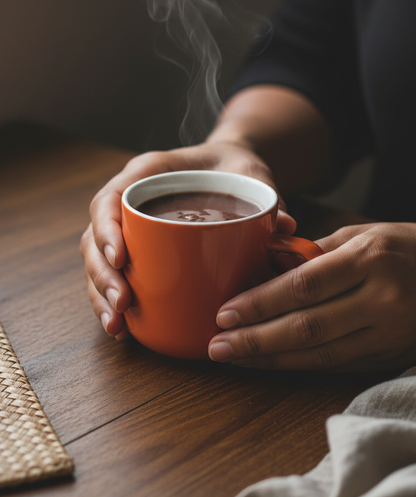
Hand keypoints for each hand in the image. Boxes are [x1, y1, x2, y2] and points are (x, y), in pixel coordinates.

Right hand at [80, 141, 295, 338]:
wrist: (230, 168)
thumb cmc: (235, 169)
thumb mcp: (252, 175)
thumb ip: (266, 197)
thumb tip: (284, 228)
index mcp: (145, 174)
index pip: (109, 199)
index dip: (107, 229)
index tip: (121, 258)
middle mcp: (128, 200)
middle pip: (93, 238)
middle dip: (102, 275)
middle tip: (123, 303)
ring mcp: (127, 228)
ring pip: (97, 262)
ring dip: (101, 296)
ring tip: (118, 326)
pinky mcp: (136, 251)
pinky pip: (114, 276)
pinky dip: (113, 302)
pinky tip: (123, 329)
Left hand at [208, 222, 415, 371]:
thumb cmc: (405, 247)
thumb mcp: (363, 235)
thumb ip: (314, 253)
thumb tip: (265, 267)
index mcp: (370, 258)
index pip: (303, 286)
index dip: (261, 303)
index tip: (225, 312)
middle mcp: (382, 298)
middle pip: (307, 327)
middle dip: (256, 339)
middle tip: (217, 345)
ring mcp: (389, 333)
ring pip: (320, 354)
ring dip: (271, 359)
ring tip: (235, 358)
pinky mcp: (390, 357)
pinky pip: (337, 365)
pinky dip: (299, 366)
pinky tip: (272, 362)